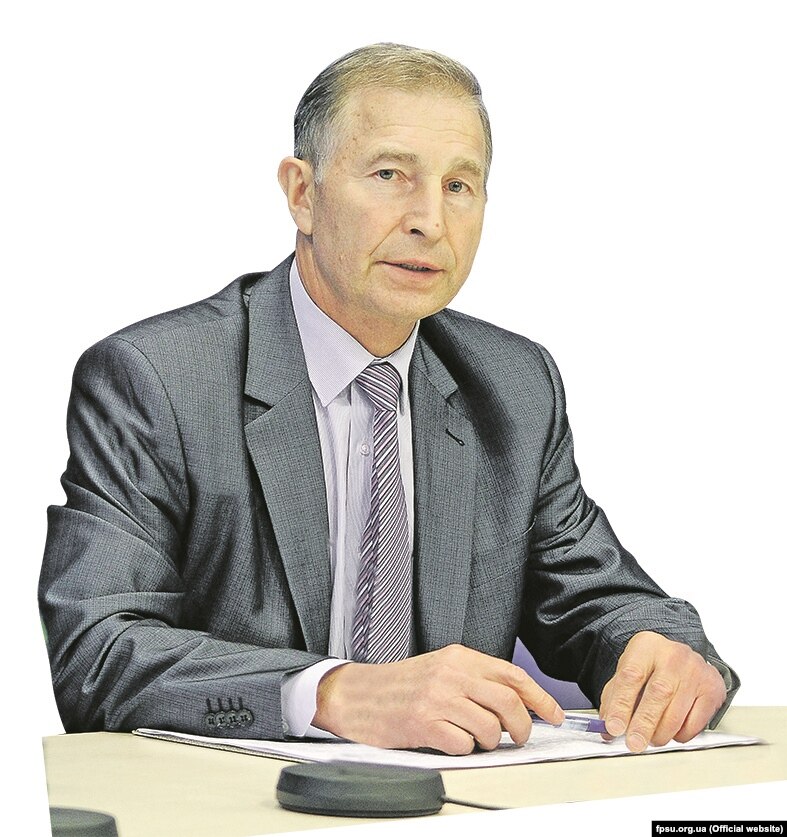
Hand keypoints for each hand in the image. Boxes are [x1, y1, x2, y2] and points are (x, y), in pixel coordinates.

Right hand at [313, 644, 563, 754]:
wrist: (355, 694)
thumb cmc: (399, 686)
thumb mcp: (440, 670)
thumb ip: (474, 680)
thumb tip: (517, 703)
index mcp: (458, 657)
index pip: (512, 675)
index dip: (539, 697)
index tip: (554, 715)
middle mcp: (450, 673)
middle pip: (508, 701)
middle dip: (523, 726)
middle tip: (520, 738)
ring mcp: (436, 698)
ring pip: (489, 726)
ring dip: (490, 742)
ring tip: (476, 740)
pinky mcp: (422, 723)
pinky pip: (462, 744)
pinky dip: (465, 749)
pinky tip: (451, 742)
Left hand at [599, 631, 726, 751]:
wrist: (681, 659)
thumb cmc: (651, 669)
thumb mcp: (628, 673)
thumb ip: (614, 699)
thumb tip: (607, 731)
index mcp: (646, 646)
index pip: (631, 676)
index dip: (621, 704)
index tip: (614, 727)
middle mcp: (674, 654)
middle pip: (658, 694)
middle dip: (643, 724)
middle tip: (633, 743)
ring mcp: (697, 670)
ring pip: (678, 712)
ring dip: (660, 733)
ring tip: (650, 738)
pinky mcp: (713, 689)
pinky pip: (695, 723)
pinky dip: (679, 734)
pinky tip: (671, 730)